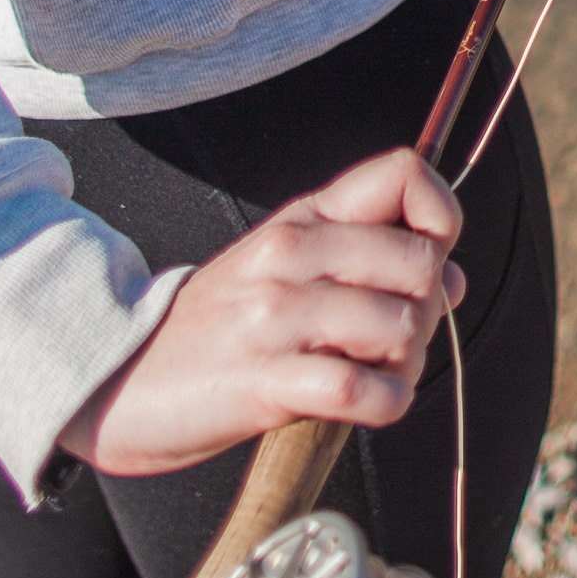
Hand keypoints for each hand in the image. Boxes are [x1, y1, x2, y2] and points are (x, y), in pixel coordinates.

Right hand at [58, 146, 464, 478]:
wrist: (120, 380)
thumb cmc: (214, 330)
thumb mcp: (283, 269)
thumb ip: (366, 261)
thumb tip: (455, 278)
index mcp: (301, 220)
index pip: (404, 172)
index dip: (441, 215)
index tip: (430, 260)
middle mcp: (291, 255)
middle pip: (420, 261)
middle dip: (429, 311)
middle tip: (397, 338)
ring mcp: (276, 315)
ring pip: (401, 325)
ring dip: (407, 363)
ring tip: (374, 374)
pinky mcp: (265, 379)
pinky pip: (363, 390)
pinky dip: (384, 404)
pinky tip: (364, 404)